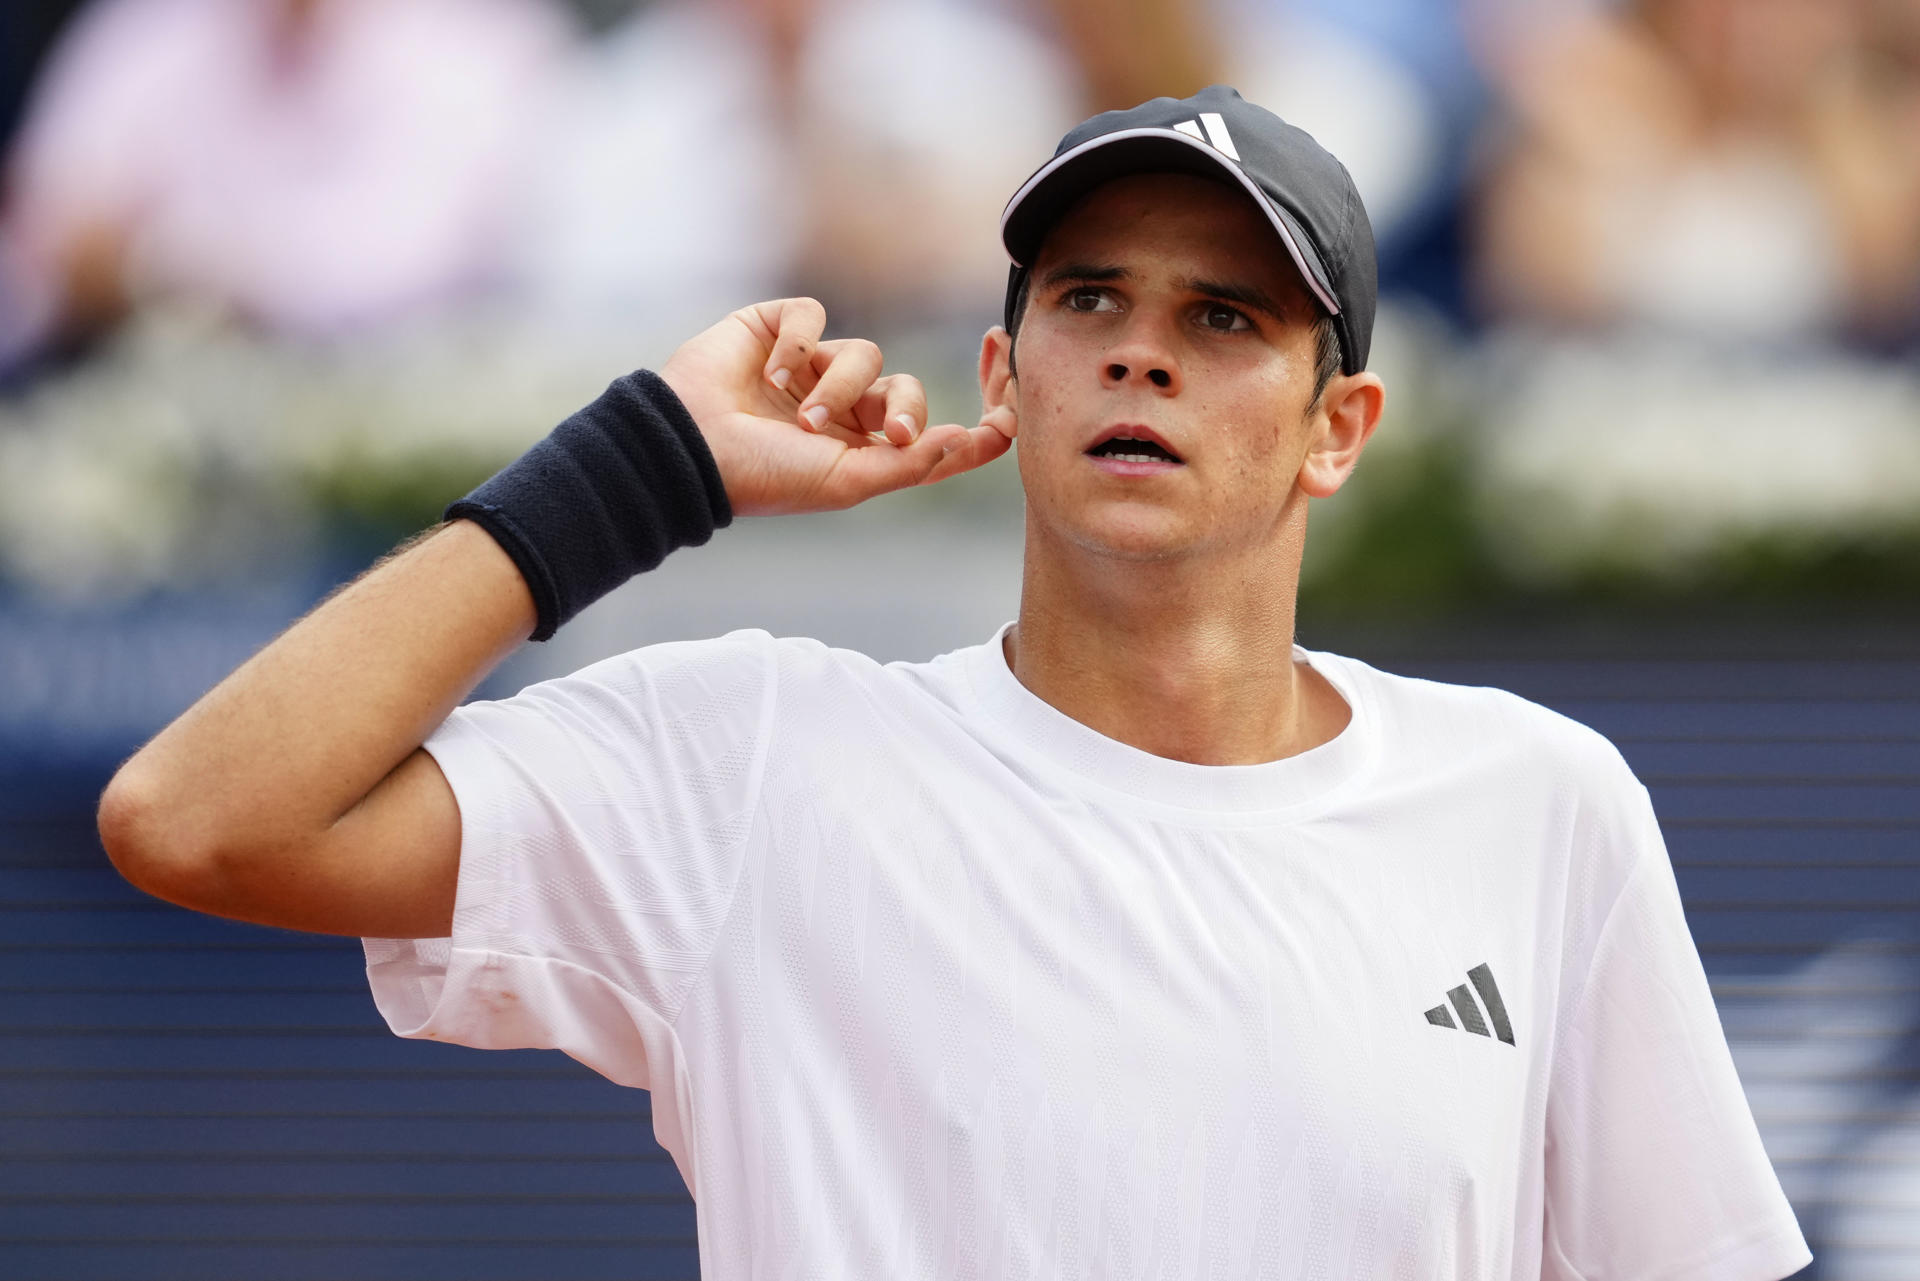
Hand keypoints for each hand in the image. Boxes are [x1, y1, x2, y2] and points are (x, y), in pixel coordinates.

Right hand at [658, 297, 1012, 515]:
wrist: (688, 447)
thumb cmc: (764, 477)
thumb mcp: (848, 483)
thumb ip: (912, 464)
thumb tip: (971, 441)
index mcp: (863, 454)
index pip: (937, 432)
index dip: (977, 417)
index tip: (1012, 405)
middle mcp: (844, 410)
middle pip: (909, 389)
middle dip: (905, 407)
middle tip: (890, 431)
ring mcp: (812, 368)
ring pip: (866, 353)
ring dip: (839, 384)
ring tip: (801, 415)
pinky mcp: (778, 330)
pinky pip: (815, 315)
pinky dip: (798, 343)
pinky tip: (771, 371)